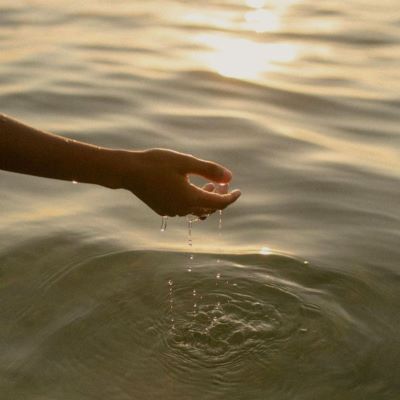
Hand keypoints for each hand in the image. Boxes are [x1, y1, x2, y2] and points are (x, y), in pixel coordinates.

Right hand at [117, 148, 240, 216]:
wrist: (128, 171)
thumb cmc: (157, 163)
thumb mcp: (185, 162)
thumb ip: (209, 170)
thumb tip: (229, 177)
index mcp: (190, 198)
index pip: (219, 204)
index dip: (231, 198)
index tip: (239, 191)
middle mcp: (182, 209)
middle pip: (208, 209)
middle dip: (218, 197)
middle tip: (220, 182)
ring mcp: (171, 211)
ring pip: (196, 210)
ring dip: (205, 199)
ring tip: (207, 184)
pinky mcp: (162, 209)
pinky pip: (183, 209)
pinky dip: (192, 201)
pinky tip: (188, 187)